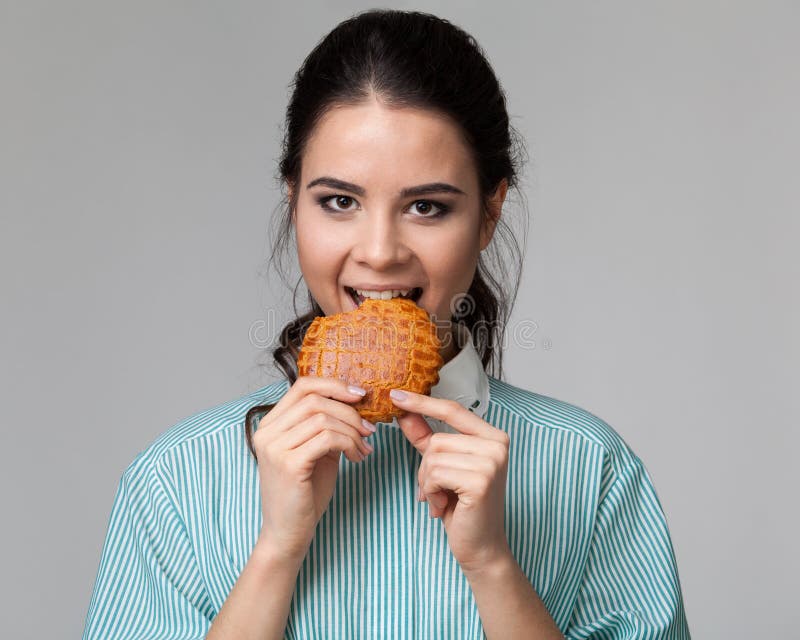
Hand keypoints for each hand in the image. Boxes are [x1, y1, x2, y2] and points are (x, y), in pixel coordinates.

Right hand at [252, 376, 375, 559]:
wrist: (288, 533)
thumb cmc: (304, 492)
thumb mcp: (316, 450)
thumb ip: (326, 425)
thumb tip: (356, 401)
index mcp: (271, 424)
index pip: (302, 386)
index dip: (334, 385)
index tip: (360, 395)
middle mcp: (267, 432)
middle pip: (316, 400)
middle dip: (350, 411)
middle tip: (369, 429)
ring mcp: (275, 447)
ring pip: (324, 418)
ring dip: (352, 431)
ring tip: (364, 448)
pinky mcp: (288, 463)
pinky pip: (328, 439)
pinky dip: (350, 444)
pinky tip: (357, 458)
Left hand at [389, 389, 511, 571]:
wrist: (481, 547)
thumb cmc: (464, 507)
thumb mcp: (443, 467)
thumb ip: (425, 438)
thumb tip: (403, 412)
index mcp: (493, 436)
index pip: (452, 409)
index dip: (422, 402)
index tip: (395, 394)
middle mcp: (497, 444)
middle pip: (437, 439)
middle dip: (426, 468)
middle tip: (437, 491)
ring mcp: (491, 462)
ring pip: (432, 457)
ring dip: (428, 482)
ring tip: (442, 499)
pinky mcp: (480, 480)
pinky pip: (435, 474)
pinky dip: (431, 492)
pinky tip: (445, 507)